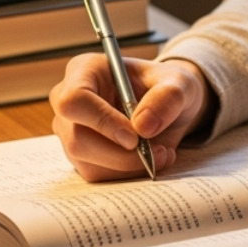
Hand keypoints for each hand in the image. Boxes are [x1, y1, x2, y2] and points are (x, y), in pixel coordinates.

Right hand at [50, 55, 210, 180]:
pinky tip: (149, 159)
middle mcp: (68, 102)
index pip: (74, 101)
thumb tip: (143, 127)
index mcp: (84, 71)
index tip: (135, 137)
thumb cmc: (166, 87)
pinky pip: (98, 175)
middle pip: (77, 139)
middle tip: (159, 151)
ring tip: (162, 153)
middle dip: (121, 154)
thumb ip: (168, 98)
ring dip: (129, 166)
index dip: (101, 122)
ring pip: (88, 163)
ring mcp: (70, 131)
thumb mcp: (179, 83)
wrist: (165, 106)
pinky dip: (127, 174)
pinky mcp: (80, 156)